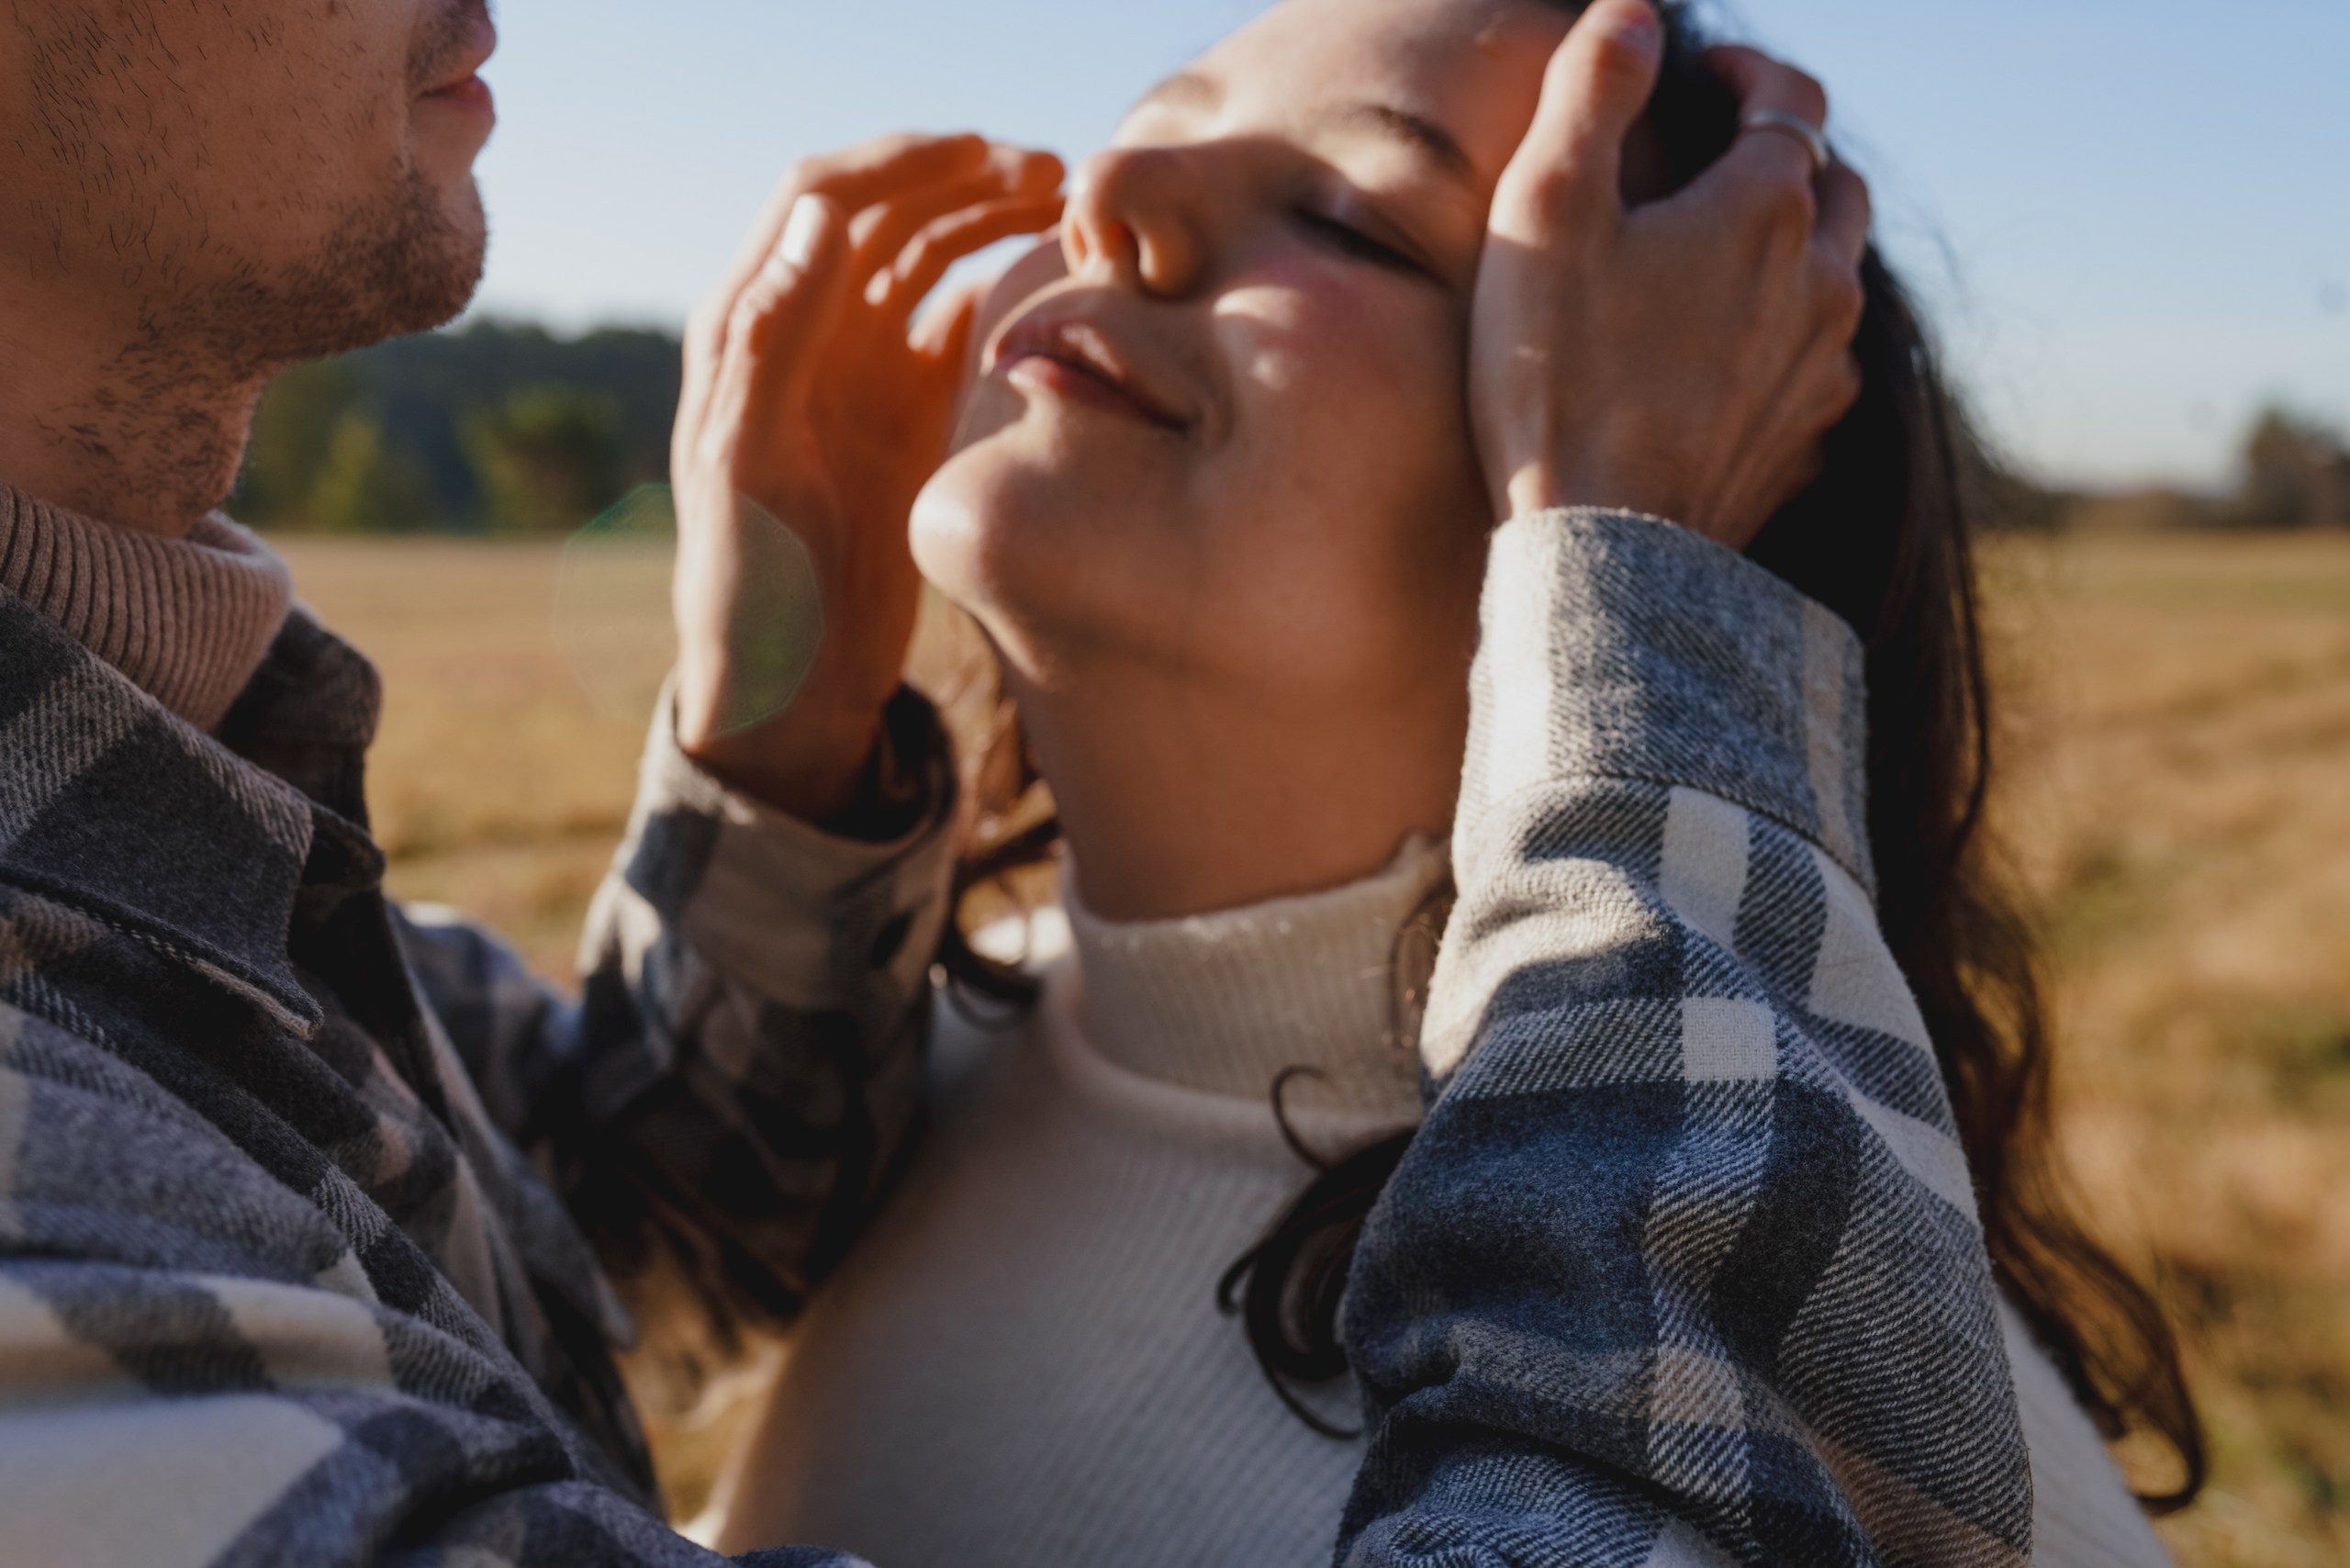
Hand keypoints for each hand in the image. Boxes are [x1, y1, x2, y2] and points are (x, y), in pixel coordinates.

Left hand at [671, 134, 1062, 821]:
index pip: (824, 199)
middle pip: (888, 215)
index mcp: (750, 328)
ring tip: (1070, 217)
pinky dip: (1005, 296)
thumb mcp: (748, 465)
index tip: (987, 153)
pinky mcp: (906, 417)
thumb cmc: (753, 590)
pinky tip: (1059, 293)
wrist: (787, 687)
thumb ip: (775, 337)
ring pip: (930, 261)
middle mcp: (805, 335)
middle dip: (966, 180)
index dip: (903, 162)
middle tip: (1057, 178)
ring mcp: (859, 373)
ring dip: (992, 224)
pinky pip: (959, 328)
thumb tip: (827, 212)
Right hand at [1469, 0, 1870, 549]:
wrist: (1601, 548)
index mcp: (1766, 207)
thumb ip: (1594, 89)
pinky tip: (1722, 368)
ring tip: (1716, 269)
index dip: (1751, 69)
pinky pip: (1813, 373)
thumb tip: (1636, 12)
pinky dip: (1779, 349)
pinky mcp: (1802, 447)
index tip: (1704, 72)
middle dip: (1786, 158)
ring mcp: (1822, 373)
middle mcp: (1821, 282)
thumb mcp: (1547, 207)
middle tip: (1719, 163)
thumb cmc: (1558, 375)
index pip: (1793, 97)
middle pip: (1835, 187)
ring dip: (1788, 257)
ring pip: (1832, 283)